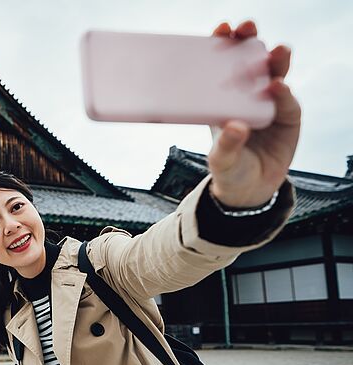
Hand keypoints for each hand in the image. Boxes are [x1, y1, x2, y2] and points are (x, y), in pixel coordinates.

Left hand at [207, 20, 300, 206]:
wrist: (251, 191)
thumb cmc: (229, 169)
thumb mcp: (220, 160)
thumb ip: (225, 145)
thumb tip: (235, 126)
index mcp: (224, 101)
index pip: (224, 67)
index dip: (224, 46)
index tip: (221, 30)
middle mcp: (248, 97)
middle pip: (251, 63)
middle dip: (250, 43)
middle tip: (247, 28)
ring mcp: (270, 105)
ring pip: (274, 75)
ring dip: (275, 61)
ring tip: (275, 52)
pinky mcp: (288, 117)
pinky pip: (288, 102)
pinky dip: (284, 94)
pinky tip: (278, 87)